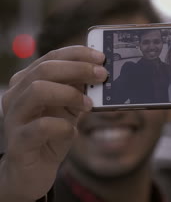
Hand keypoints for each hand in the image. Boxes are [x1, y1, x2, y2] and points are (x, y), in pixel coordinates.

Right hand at [0, 46, 106, 200]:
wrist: (31, 172)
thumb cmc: (52, 135)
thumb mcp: (69, 108)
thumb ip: (79, 90)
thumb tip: (100, 72)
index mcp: (27, 82)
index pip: (51, 57)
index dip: (78, 54)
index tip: (101, 57)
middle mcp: (16, 95)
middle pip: (45, 69)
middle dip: (78, 69)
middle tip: (102, 75)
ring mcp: (14, 118)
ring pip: (38, 90)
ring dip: (70, 94)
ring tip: (89, 105)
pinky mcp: (18, 142)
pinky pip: (41, 126)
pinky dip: (63, 126)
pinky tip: (72, 131)